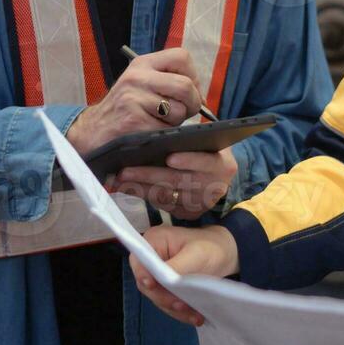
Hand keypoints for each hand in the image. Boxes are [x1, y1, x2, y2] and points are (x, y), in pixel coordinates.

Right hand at [66, 48, 200, 154]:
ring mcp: (134, 98)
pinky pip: (166, 128)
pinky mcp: (134, 120)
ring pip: (179, 110)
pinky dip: (164, 133)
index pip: (182, 57)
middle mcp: (137, 77)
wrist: (94, 130)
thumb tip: (200, 97)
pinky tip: (151, 131)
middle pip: (185, 85)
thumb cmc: (125, 108)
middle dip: (192, 103)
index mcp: (142, 64)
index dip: (193, 76)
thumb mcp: (140, 84)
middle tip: (185, 112)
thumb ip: (167, 81)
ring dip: (177, 122)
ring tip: (161, 121)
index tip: (190, 91)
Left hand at [111, 148, 236, 219]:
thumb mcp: (204, 140)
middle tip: (125, 170)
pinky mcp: (188, 214)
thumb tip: (162, 130)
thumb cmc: (204, 150)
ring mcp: (201, 203)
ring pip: (167, 196)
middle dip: (150, 175)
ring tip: (120, 179)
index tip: (170, 158)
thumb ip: (189, 136)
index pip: (206, 162)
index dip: (189, 161)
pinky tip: (126, 188)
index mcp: (223, 165)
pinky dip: (142, 195)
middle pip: (180, 181)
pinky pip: (161, 205)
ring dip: (140, 187)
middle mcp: (215, 187)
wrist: (214, 176)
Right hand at [130, 225, 239, 325]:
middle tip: (182, 305)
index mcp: (154, 241)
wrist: (226, 255)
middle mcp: (152, 258)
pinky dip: (180, 312)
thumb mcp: (196, 255)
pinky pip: (167, 303)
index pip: (139, 261)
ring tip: (194, 315)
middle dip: (164, 297)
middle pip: (147, 283)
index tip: (153, 285)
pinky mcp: (166, 287)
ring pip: (157, 297)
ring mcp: (158, 274)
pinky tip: (194, 316)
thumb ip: (175, 267)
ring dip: (174, 308)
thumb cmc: (211, 247)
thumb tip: (157, 281)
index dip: (143, 274)